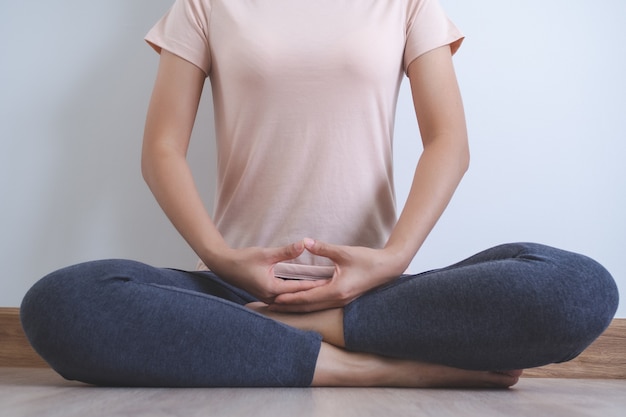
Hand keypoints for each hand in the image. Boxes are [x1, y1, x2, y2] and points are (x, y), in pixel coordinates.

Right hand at [208, 241, 325, 303]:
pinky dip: (296, 295)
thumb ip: (286, 251)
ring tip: (323, 292)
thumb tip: (304, 244)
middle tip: (333, 289)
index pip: (299, 289)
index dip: (316, 285)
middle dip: (314, 294)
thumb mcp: (266, 253)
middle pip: (297, 298)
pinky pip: (285, 298)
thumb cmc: (244, 259)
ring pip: (291, 300)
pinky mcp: (266, 296)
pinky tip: (306, 291)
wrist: (225, 266)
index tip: (331, 282)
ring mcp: (268, 298)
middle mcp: (271, 297)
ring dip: (306, 295)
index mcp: (272, 289)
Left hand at [269, 239, 405, 312]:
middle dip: (289, 307)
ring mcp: (342, 301)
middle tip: (270, 307)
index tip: (274, 299)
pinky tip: (301, 301)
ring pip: (315, 307)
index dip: (290, 299)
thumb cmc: (367, 259)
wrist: (388, 268)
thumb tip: (305, 241)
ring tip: (281, 306)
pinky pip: (322, 304)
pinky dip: (309, 304)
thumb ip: (323, 248)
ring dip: (298, 307)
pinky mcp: (344, 298)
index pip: (307, 298)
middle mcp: (338, 300)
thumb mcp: (344, 252)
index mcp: (336, 291)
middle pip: (308, 307)